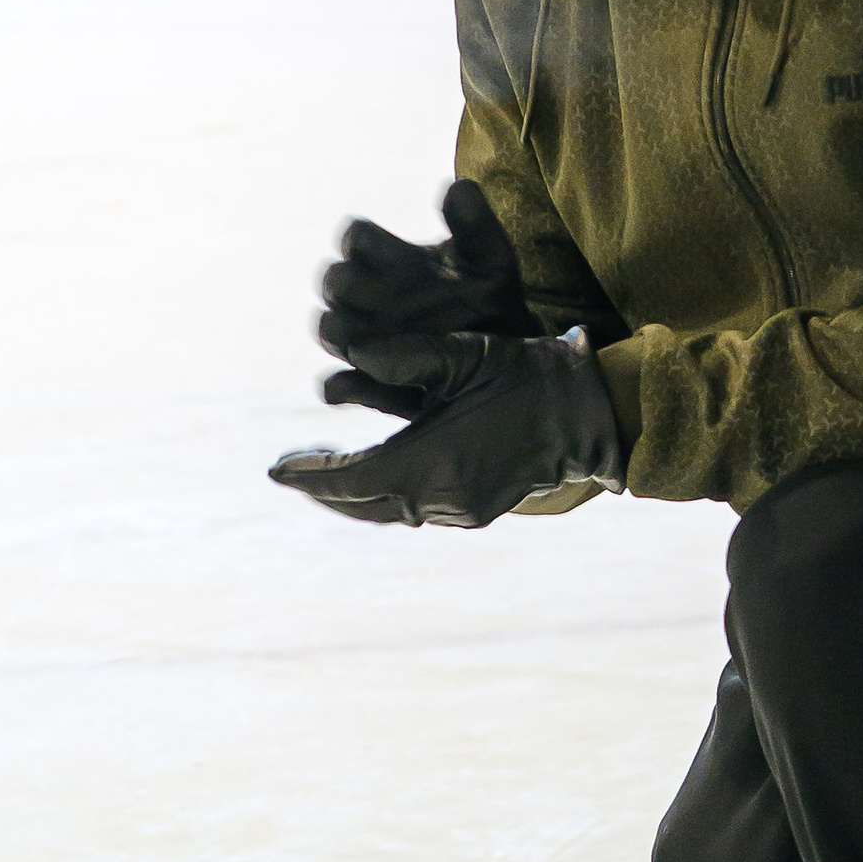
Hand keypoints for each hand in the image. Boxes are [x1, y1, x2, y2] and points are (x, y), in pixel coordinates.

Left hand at [271, 331, 625, 529]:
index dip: (308, 473)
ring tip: (324, 473)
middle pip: (361, 503)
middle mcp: (441, 497)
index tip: (274, 468)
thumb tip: (350, 350)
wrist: (588, 414)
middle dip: (323, 487)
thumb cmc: (525, 374)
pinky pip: (416, 509)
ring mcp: (462, 510)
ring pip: (387, 511)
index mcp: (429, 462)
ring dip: (353, 493)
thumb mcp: (464, 353)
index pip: (348, 478)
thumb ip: (403, 354)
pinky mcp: (478, 511)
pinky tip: (378, 476)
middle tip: (290, 469)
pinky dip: (386, 496)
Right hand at [318, 182, 533, 404]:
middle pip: (333, 281)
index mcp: (388, 258)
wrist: (508, 354)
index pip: (355, 238)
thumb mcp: (492, 261)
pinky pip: (337, 387)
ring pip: (330, 330)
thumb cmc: (492, 297)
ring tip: (387, 344)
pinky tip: (378, 386)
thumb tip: (459, 185)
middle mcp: (367, 296)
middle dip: (353, 289)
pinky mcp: (369, 382)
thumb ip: (476, 225)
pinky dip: (347, 387)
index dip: (365, 245)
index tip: (399, 259)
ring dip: (349, 334)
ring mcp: (365, 338)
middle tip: (391, 302)